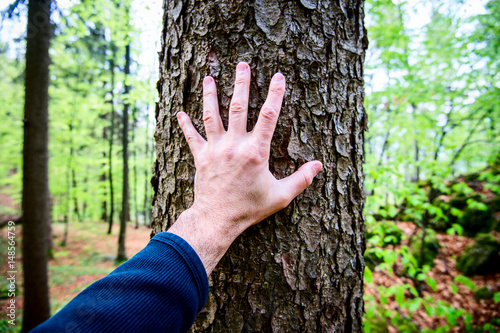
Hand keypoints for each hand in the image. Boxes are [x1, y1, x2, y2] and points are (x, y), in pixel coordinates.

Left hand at [168, 62, 321, 274]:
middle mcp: (235, 145)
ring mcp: (215, 149)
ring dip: (211, 96)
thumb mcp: (281, 196)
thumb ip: (301, 180)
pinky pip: (191, 137)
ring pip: (212, 116)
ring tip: (210, 78)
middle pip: (238, 107)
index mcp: (256, 152)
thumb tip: (318, 166)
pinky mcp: (201, 157)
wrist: (218, 220)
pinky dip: (186, 125)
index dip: (276, 94)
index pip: (269, 116)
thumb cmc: (250, 208)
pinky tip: (180, 112)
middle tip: (243, 64)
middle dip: (242, 83)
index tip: (279, 77)